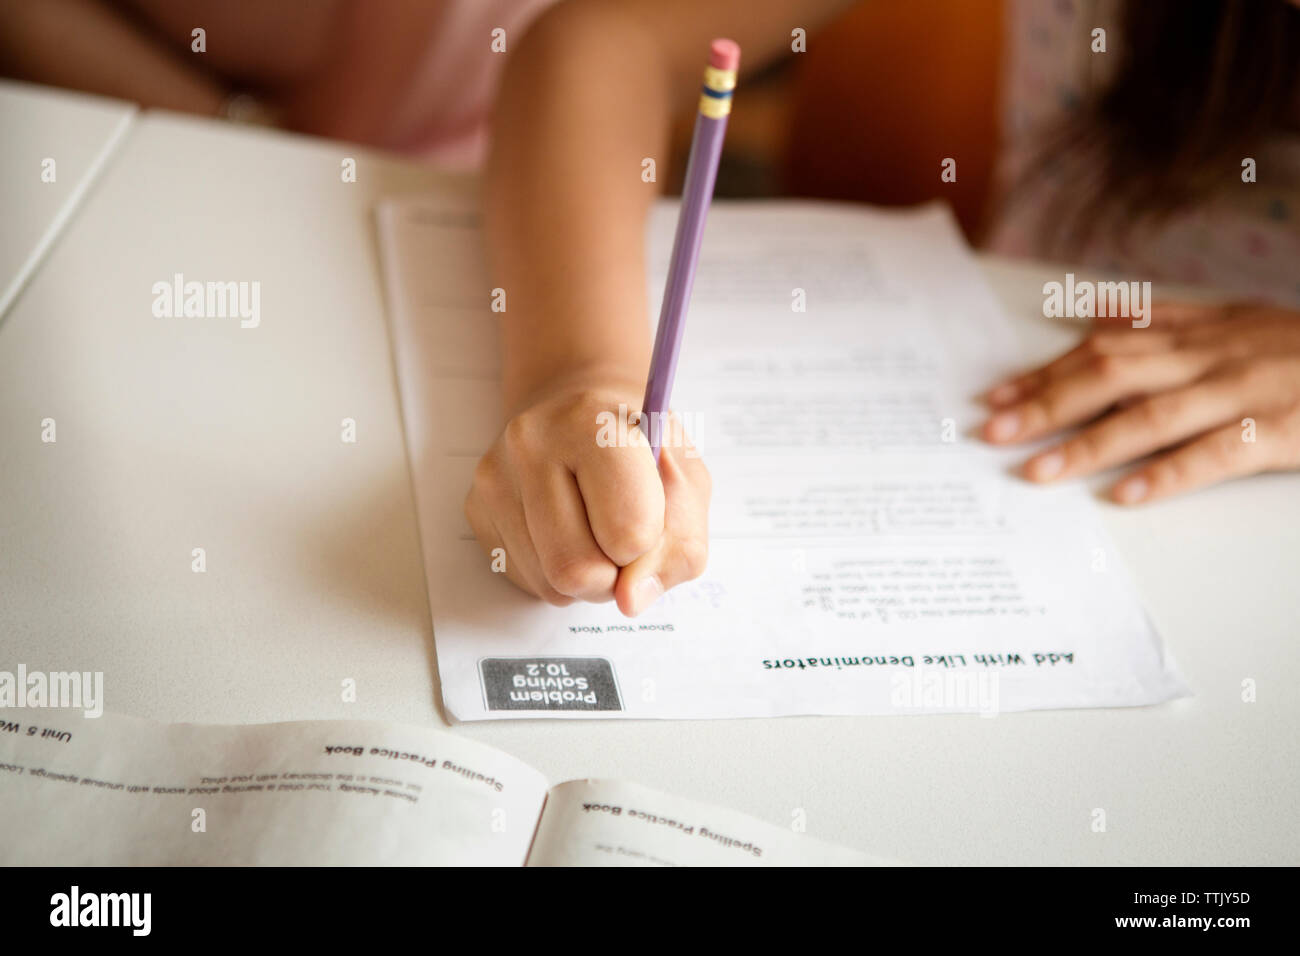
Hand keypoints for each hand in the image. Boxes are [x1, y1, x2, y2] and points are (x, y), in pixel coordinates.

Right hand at [464, 379, 710, 614]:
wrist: (579, 405)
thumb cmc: (639, 444)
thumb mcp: (686, 481)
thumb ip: (679, 545)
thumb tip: (631, 599)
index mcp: (591, 424)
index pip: (627, 533)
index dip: (650, 543)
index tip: (649, 514)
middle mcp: (530, 444)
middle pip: (577, 571)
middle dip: (614, 575)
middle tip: (624, 538)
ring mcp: (495, 478)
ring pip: (550, 584)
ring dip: (587, 578)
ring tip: (595, 527)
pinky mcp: (476, 507)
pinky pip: (527, 580)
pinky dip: (557, 572)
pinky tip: (566, 528)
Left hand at [980, 302, 1299, 503]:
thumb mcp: (1236, 319)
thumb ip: (1165, 318)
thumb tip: (1095, 315)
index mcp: (1198, 332)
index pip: (1103, 348)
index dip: (1046, 372)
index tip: (995, 395)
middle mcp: (1212, 356)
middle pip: (1113, 375)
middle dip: (1046, 403)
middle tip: (993, 431)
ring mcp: (1245, 392)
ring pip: (1153, 415)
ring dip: (1089, 444)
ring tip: (1039, 470)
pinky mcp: (1279, 430)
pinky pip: (1215, 454)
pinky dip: (1167, 474)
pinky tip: (1125, 495)